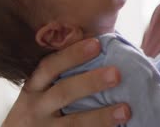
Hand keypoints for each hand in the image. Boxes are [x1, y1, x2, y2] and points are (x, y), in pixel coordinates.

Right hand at [2, 38, 130, 126]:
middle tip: (117, 74)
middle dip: (90, 82)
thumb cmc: (38, 112)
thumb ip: (60, 74)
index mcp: (33, 88)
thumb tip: (92, 41)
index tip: (97, 44)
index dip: (72, 54)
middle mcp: (35, 108)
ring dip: (101, 116)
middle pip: (63, 92)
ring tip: (125, 110)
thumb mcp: (39, 92)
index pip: (49, 66)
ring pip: (74, 123)